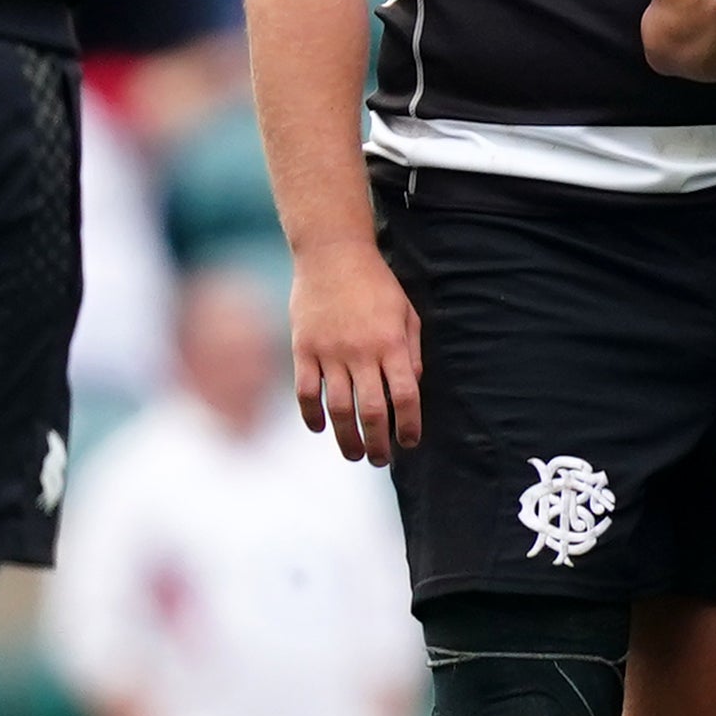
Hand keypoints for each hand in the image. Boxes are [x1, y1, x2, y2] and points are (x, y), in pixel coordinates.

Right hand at [292, 240, 425, 461]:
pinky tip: (319, 429)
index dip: (409, 425)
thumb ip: (411, 352)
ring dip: (346, 438)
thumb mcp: (406, 313)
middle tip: (380, 460)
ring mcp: (329, 352)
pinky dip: (311, 415)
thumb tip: (412, 389)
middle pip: (372, 411)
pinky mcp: (303, 349)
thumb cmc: (376, 284)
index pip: (406, 396)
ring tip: (354, 455)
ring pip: (338, 408)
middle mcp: (362, 352)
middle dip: (378, 443)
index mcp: (392, 343)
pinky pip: (306, 392)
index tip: (410, 441)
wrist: (332, 255)